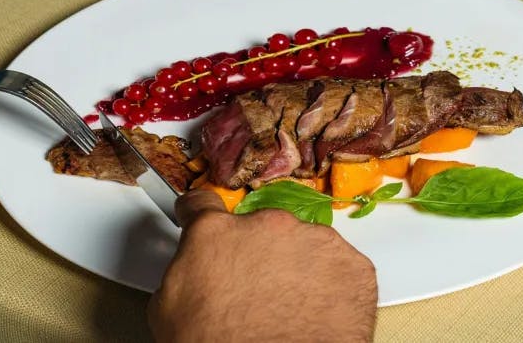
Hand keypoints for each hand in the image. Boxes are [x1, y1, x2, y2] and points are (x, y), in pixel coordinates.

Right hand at [148, 189, 377, 342]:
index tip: (202, 214)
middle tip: (255, 295)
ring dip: (296, 270)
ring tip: (287, 312)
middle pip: (261, 230)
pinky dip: (330, 288)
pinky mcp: (351, 265)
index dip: (200, 214)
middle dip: (258, 256)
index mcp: (216, 235)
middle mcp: (268, 226)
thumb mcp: (171, 311)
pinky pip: (338, 268)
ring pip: (303, 247)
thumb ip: (184, 272)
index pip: (203, 206)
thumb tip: (190, 273)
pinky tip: (314, 315)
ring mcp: (314, 242)